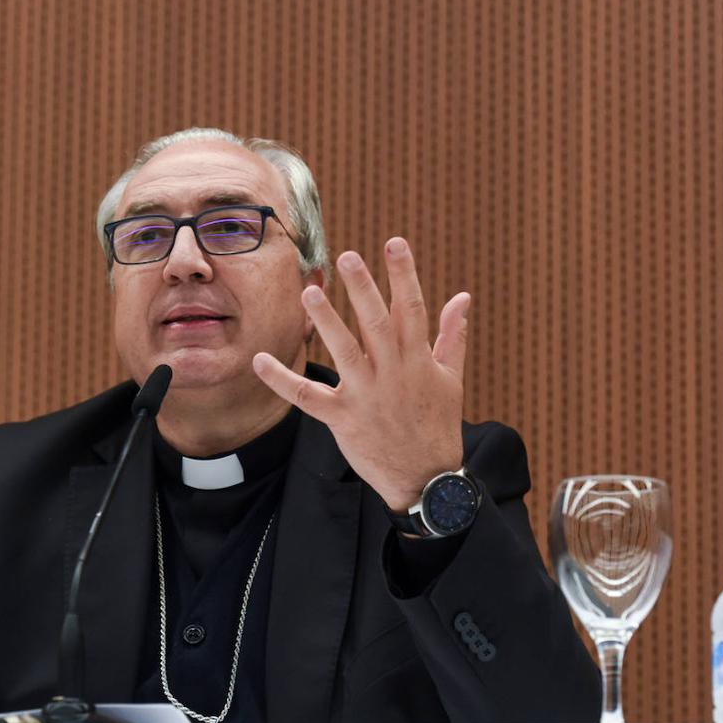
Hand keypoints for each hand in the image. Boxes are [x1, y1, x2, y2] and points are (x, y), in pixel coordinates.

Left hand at [252, 237, 468, 510]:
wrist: (427, 479)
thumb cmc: (437, 424)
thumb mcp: (451, 379)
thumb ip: (452, 335)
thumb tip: (461, 297)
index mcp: (418, 360)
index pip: (411, 309)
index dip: (404, 275)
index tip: (395, 243)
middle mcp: (392, 373)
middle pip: (376, 323)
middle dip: (363, 288)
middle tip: (348, 256)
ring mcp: (366, 396)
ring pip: (344, 352)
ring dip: (326, 321)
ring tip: (309, 292)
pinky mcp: (342, 419)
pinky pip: (307, 397)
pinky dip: (282, 381)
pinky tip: (260, 360)